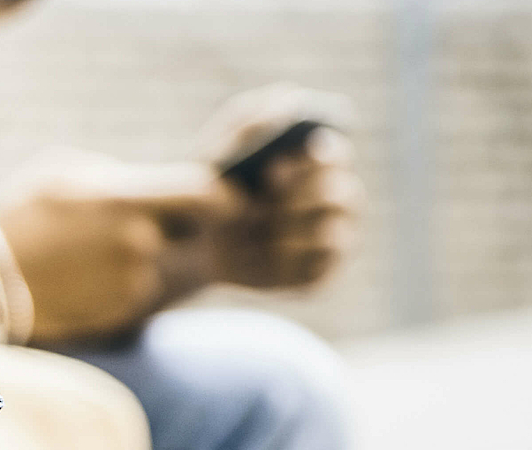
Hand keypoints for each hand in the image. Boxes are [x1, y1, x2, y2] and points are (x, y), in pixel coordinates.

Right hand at [0, 147, 235, 344]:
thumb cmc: (19, 217)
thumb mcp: (62, 172)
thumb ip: (118, 176)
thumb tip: (152, 184)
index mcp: (126, 200)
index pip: (209, 194)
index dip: (216, 195)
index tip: (206, 197)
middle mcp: (140, 244)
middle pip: (193, 232)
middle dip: (179, 228)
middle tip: (139, 225)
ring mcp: (133, 283)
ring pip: (167, 263)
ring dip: (148, 259)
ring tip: (96, 255)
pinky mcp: (122, 313)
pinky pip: (143, 290)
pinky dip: (125, 283)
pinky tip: (87, 278)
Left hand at [200, 83, 364, 288]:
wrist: (188, 245)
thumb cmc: (210, 190)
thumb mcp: (217, 152)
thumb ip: (249, 121)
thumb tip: (289, 96)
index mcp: (313, 162)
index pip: (335, 150)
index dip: (314, 158)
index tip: (276, 165)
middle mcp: (331, 197)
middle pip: (343, 193)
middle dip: (302, 197)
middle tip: (264, 198)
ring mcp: (329, 237)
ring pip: (335, 231)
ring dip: (292, 228)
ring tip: (258, 227)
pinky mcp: (318, 272)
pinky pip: (322, 267)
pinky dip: (292, 258)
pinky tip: (266, 253)